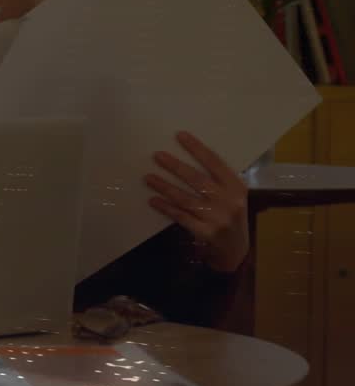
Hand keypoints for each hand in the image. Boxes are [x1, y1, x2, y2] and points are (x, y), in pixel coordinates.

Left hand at [145, 131, 249, 272]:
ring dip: (165, 187)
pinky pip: (181, 216)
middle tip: (157, 155)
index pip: (215, 163)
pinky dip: (166, 207)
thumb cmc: (231, 215)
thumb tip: (187, 157)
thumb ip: (218, 180)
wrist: (236, 250)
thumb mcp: (233, 196)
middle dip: (175, 166)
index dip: (197, 148)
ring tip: (148, 177)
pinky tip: (153, 200)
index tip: (180, 135)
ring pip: (186, 199)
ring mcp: (217, 218)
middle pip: (198, 180)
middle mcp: (229, 201)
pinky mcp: (206, 232)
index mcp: (237, 187)